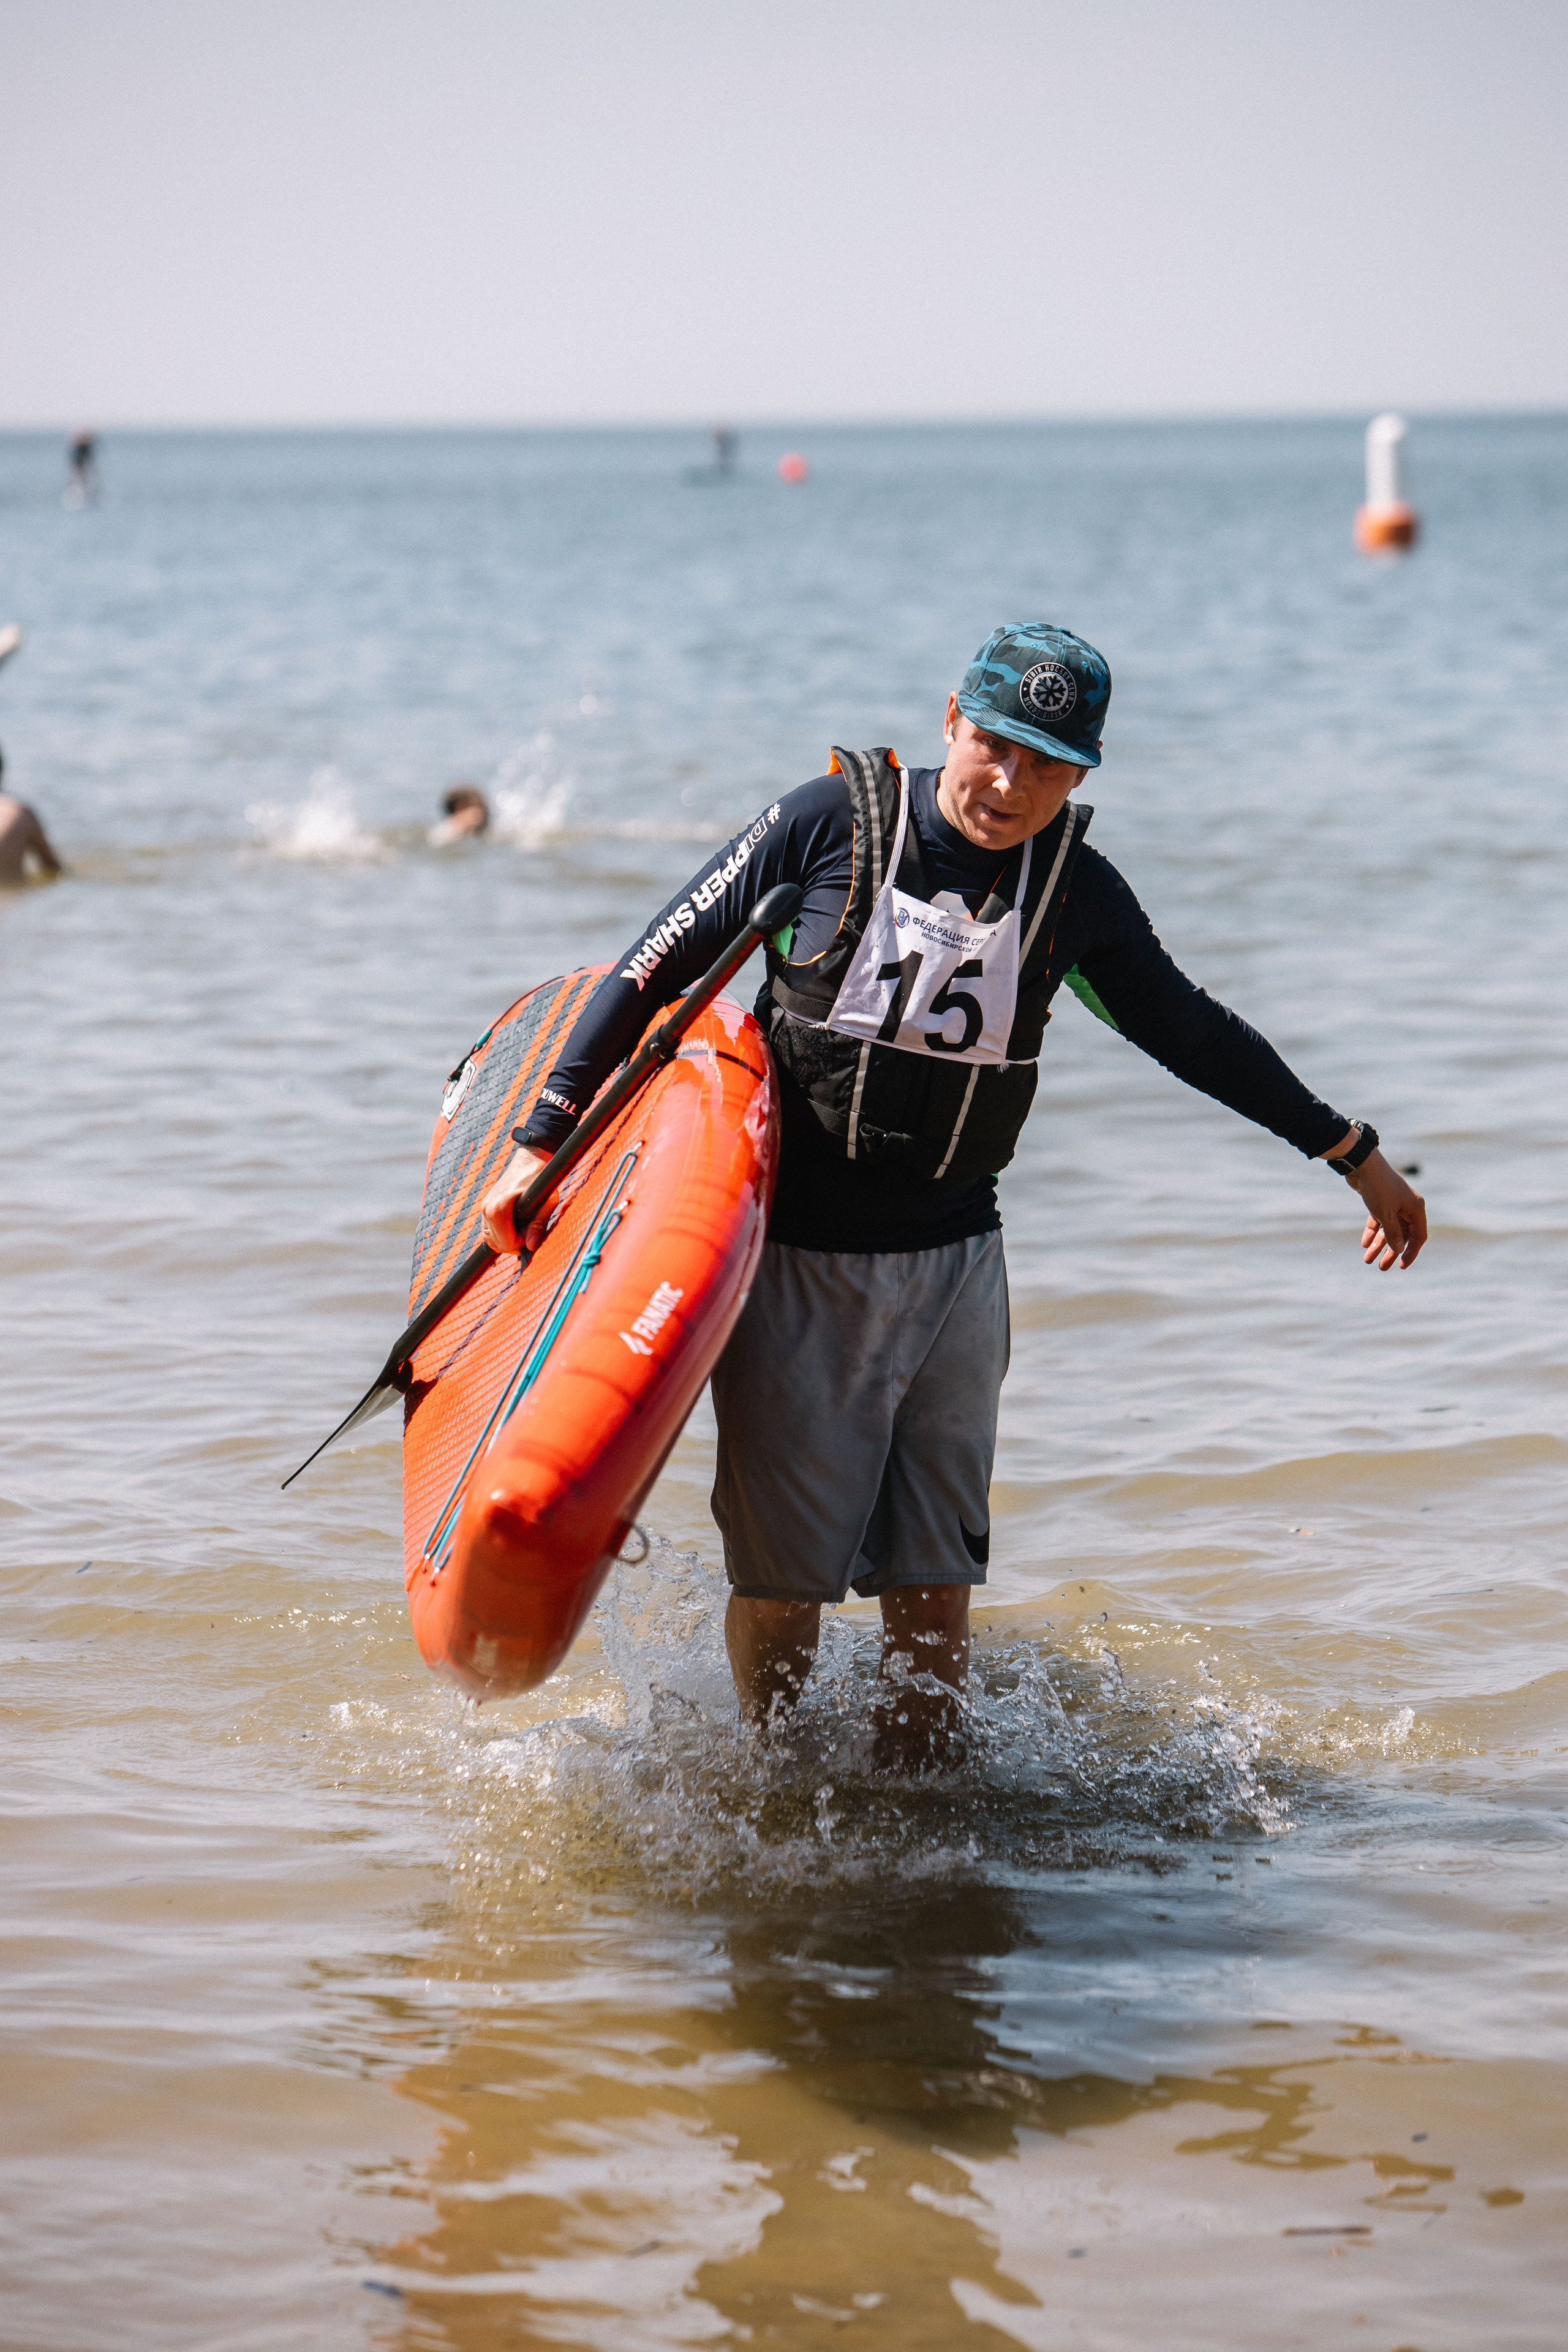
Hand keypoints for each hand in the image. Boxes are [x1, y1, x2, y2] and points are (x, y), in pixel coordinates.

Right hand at [481, 1145, 553, 1254]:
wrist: (529, 1160)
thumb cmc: (538, 1178)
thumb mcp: (546, 1202)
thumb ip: (538, 1225)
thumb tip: (531, 1246)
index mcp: (499, 1208)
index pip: (505, 1242)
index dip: (520, 1245)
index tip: (531, 1235)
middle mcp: (487, 1209)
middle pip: (496, 1243)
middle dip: (513, 1244)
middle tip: (528, 1232)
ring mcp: (484, 1207)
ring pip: (490, 1239)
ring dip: (506, 1240)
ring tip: (522, 1229)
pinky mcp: (485, 1207)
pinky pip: (488, 1230)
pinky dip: (500, 1234)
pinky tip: (514, 1227)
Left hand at [1340, 1147, 1426, 1269]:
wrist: (1362, 1165)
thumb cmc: (1378, 1188)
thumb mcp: (1387, 1215)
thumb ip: (1393, 1234)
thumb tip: (1398, 1250)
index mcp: (1416, 1209)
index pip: (1418, 1237)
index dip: (1411, 1253)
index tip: (1402, 1266)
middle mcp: (1407, 1206)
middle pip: (1402, 1235)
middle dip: (1391, 1252)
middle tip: (1381, 1268)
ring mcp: (1394, 1203)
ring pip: (1389, 1229)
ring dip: (1378, 1244)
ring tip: (1367, 1260)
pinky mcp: (1380, 1200)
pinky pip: (1379, 1220)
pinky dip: (1372, 1231)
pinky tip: (1364, 1244)